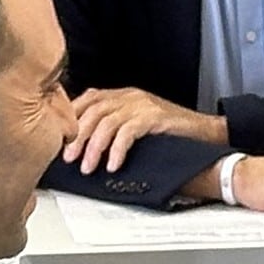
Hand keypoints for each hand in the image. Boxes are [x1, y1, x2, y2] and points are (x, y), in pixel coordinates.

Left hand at [64, 85, 221, 176]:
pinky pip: (128, 131)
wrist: (205, 132)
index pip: (86, 100)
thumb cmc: (169, 134)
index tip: (58, 140)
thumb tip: (83, 147)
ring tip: (88, 167)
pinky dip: (117, 150)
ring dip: (93, 147)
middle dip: (77, 136)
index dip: (70, 119)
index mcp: (121, 96)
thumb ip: (113, 128)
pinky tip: (113, 165)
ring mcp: (141, 104)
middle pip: (92, 111)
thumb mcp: (135, 126)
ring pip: (106, 122)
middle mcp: (128, 96)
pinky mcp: (154, 116)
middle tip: (68, 158)